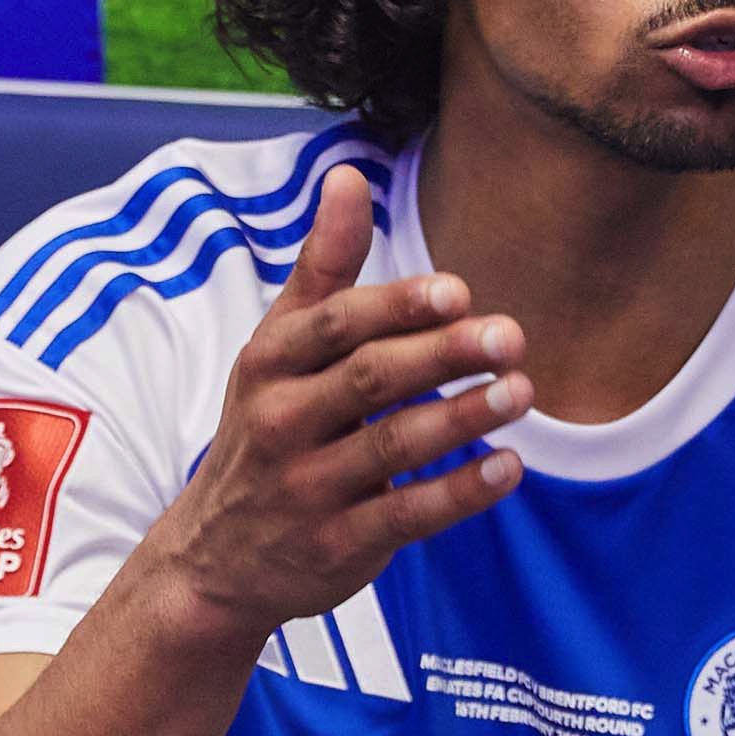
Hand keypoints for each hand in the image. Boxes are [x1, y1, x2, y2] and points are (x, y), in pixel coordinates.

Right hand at [142, 166, 526, 657]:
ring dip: (464, 418)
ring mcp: (308, 489)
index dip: (397, 307)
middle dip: (443, 355)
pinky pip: (407, 515)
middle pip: (370, 379)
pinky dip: (460, 491)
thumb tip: (349, 174)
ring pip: (394, 446)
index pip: (336, 325)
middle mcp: (283, 422)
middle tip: (511, 336)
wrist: (212, 560)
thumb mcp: (277, 348)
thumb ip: (323, 268)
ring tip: (522, 391)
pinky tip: (509, 466)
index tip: (458, 292)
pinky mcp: (338, 546)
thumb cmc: (266, 430)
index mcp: (269, 364)